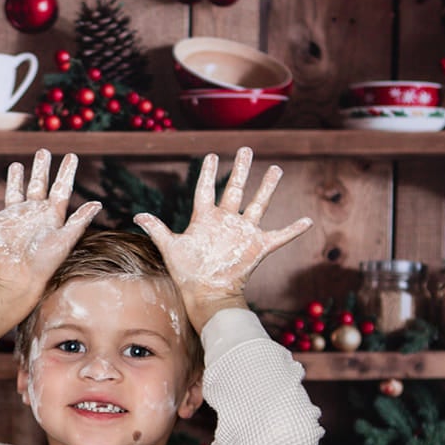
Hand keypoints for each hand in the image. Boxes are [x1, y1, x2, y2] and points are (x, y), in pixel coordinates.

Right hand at [0, 149, 102, 315]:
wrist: (17, 279)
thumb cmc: (43, 262)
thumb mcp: (65, 239)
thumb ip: (80, 221)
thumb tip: (99, 203)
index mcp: (51, 215)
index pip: (61, 188)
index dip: (67, 172)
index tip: (72, 156)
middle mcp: (33, 213)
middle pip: (38, 185)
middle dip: (41, 168)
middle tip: (43, 151)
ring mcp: (13, 218)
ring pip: (14, 192)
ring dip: (14, 179)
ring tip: (16, 165)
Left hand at [132, 148, 312, 327]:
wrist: (207, 294)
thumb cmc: (187, 273)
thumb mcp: (171, 248)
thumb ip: (157, 229)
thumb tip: (136, 214)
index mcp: (205, 219)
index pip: (206, 190)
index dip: (208, 173)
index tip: (212, 156)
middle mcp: (226, 221)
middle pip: (235, 189)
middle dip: (240, 169)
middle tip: (246, 149)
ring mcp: (243, 232)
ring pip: (258, 204)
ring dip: (267, 187)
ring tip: (276, 169)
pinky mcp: (258, 246)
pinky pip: (280, 236)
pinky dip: (294, 229)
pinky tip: (307, 221)